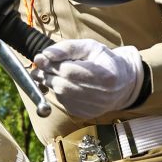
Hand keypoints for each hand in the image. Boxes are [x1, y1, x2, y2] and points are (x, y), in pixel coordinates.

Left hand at [32, 39, 146, 118]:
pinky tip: (65, 83)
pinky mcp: (84, 114)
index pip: (68, 71)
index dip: (51, 64)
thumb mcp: (90, 47)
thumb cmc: (104, 61)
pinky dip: (59, 91)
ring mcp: (92, 108)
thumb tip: (44, 55)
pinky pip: (63, 102)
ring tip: (52, 72)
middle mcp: (100, 96)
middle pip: (62, 85)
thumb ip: (67, 48)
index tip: (41, 57)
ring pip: (60, 94)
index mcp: (104, 76)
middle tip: (40, 66)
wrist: (122, 83)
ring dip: (50, 82)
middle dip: (47, 74)